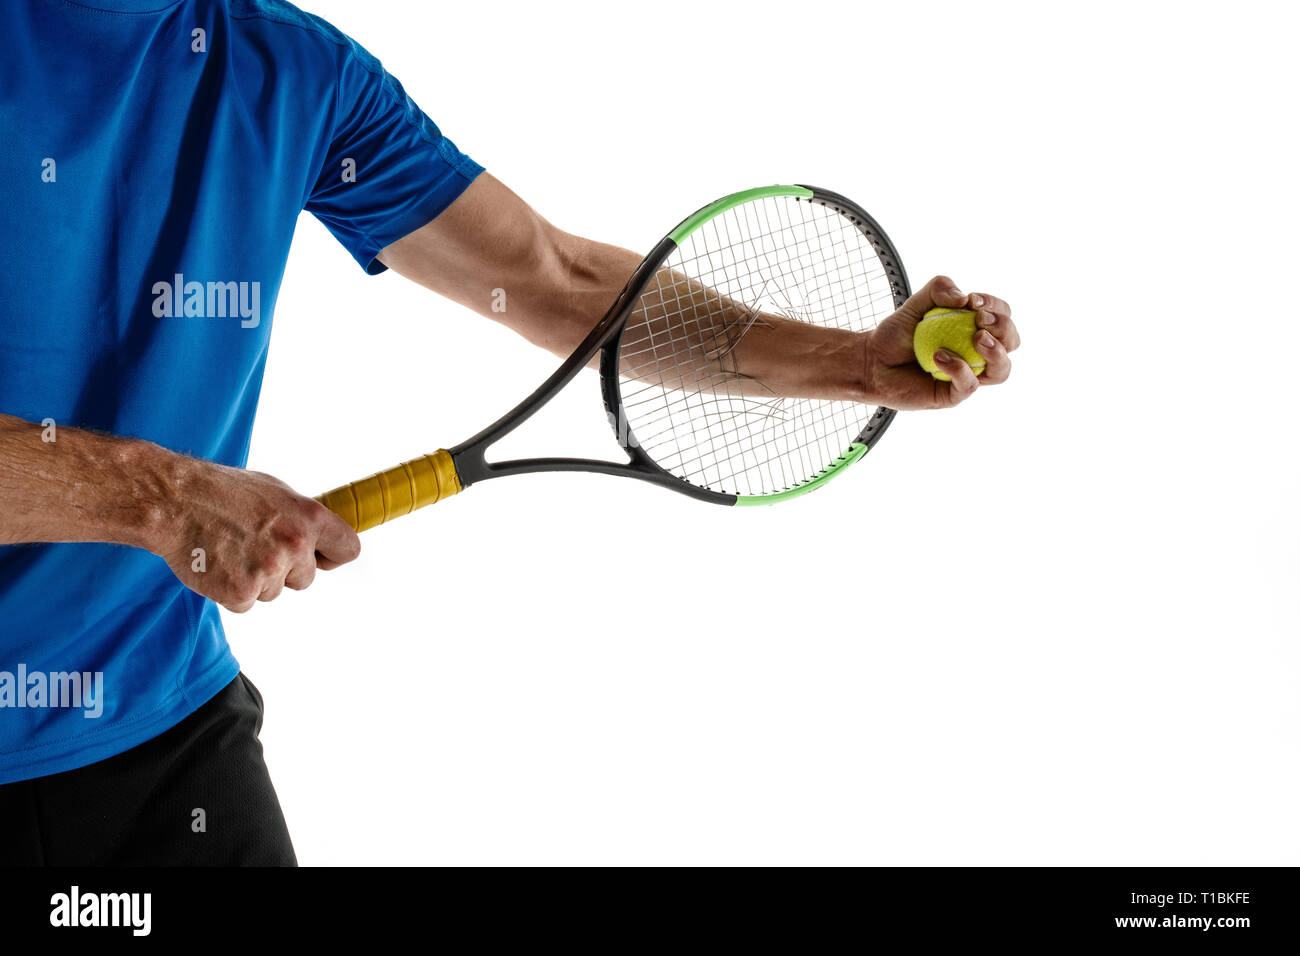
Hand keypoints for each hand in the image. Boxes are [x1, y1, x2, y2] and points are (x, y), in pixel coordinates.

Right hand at [150, 458, 360, 612]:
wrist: (173, 501)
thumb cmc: (221, 492)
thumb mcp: (275, 491)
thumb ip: (301, 518)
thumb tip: (318, 536)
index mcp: (310, 517)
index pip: (348, 549)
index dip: (331, 557)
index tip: (321, 558)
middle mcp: (295, 545)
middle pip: (306, 579)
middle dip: (284, 571)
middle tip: (252, 547)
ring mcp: (269, 571)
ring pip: (273, 592)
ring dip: (254, 580)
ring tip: (230, 550)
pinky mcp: (241, 593)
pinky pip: (246, 603)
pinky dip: (231, 591)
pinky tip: (218, 565)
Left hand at [862, 275, 1018, 409]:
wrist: (870, 361)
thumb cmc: (895, 334)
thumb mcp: (915, 303)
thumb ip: (938, 289)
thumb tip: (964, 299)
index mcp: (973, 329)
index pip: (1002, 315)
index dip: (996, 306)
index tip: (973, 301)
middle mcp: (976, 353)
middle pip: (1012, 342)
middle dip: (1004, 327)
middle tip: (979, 320)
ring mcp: (967, 376)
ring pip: (1002, 370)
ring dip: (997, 352)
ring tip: (977, 338)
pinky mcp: (952, 395)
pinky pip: (969, 385)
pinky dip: (958, 368)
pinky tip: (938, 356)